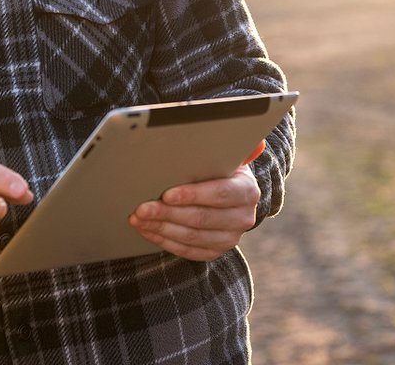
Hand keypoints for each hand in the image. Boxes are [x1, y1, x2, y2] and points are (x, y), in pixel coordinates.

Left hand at [128, 152, 262, 261]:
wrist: (228, 197)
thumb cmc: (219, 170)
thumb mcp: (227, 156)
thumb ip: (236, 148)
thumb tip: (256, 143)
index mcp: (247, 191)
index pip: (220, 194)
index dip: (192, 195)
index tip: (167, 194)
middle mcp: (243, 218)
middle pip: (201, 218)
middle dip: (168, 213)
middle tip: (142, 208)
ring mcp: (230, 238)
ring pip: (191, 237)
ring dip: (161, 228)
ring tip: (138, 218)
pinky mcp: (215, 251)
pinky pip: (187, 251)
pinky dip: (163, 241)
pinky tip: (146, 230)